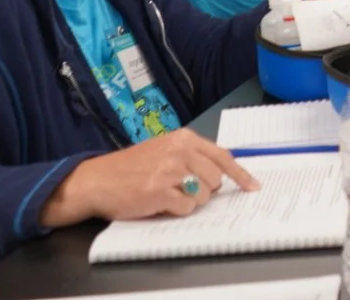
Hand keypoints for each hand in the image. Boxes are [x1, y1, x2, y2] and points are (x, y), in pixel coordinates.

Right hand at [39, 129, 257, 227]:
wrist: (97, 180)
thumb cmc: (130, 167)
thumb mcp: (163, 150)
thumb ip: (191, 156)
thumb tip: (221, 173)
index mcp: (183, 138)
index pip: (222, 156)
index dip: (241, 173)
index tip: (253, 186)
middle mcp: (180, 152)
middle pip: (216, 179)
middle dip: (204, 189)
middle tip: (182, 189)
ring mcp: (170, 172)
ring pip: (203, 195)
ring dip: (189, 201)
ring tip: (167, 194)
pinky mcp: (159, 193)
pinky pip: (186, 209)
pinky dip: (177, 211)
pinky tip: (160, 203)